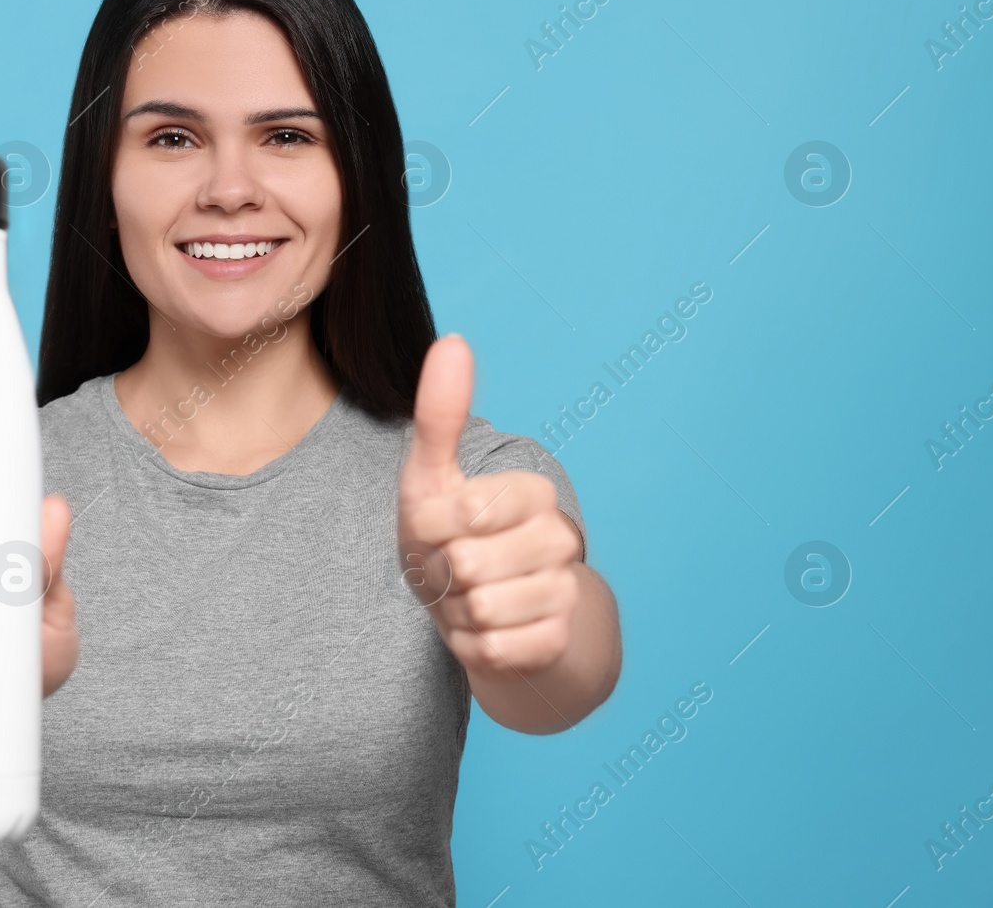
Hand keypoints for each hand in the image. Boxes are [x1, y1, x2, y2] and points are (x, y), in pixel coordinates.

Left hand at [397, 335, 583, 680]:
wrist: (477, 613)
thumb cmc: (447, 537)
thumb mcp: (431, 477)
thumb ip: (440, 415)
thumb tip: (453, 341)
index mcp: (531, 491)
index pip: (461, 513)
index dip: (428, 529)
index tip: (437, 529)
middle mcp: (559, 538)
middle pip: (469, 565)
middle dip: (442, 574)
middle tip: (451, 570)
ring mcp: (564, 592)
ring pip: (482, 610)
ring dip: (457, 613)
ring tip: (467, 599)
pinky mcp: (557, 642)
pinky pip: (495, 651)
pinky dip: (474, 647)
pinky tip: (484, 631)